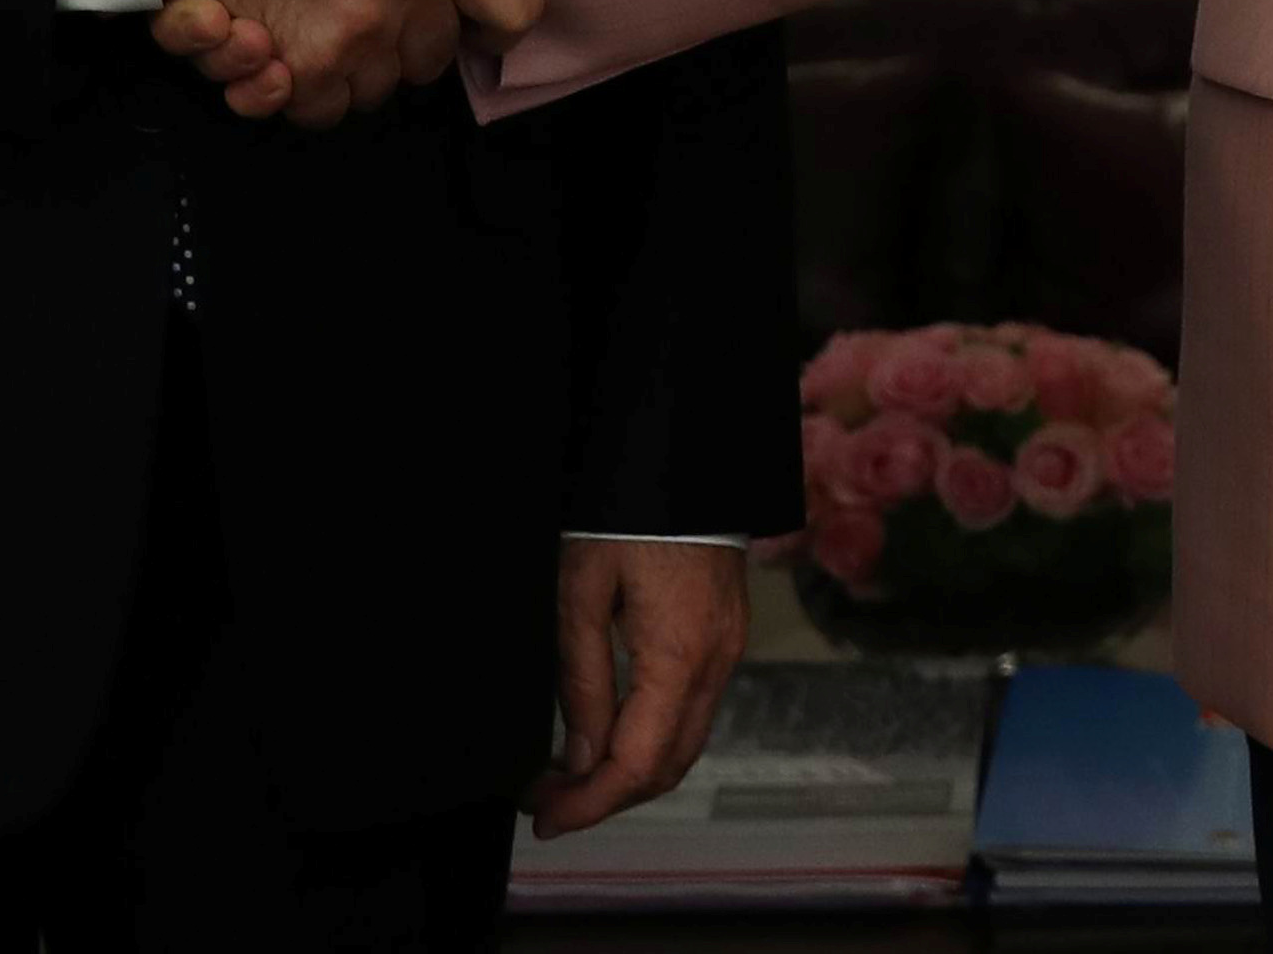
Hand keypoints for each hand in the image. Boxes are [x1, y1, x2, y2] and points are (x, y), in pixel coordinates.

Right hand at [143, 0, 537, 127]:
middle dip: (400, 40)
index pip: (514, 6)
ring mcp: (355, 22)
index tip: (458, 8)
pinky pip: (314, 104)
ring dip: (335, 67)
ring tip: (286, 16)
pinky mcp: (304, 61)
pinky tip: (249, 45)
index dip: (488, 14)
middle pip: (433, 56)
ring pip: (373, 85)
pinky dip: (278, 89)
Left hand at [529, 540, 748, 838]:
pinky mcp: (726, 636)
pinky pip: (693, 712)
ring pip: (685, 745)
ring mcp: (728, 651)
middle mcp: (716, 663)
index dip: (590, 803)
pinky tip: (608, 733)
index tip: (544, 817)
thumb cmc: (625, 512)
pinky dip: (652, 739)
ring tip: (568, 775)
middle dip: (606, 797)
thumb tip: (580, 760)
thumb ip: (582, 682)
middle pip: (668, 767)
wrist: (684, 455)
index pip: (638, 765)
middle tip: (546, 801)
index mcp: (678, 656)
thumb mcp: (581, 592)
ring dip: (629, 772)